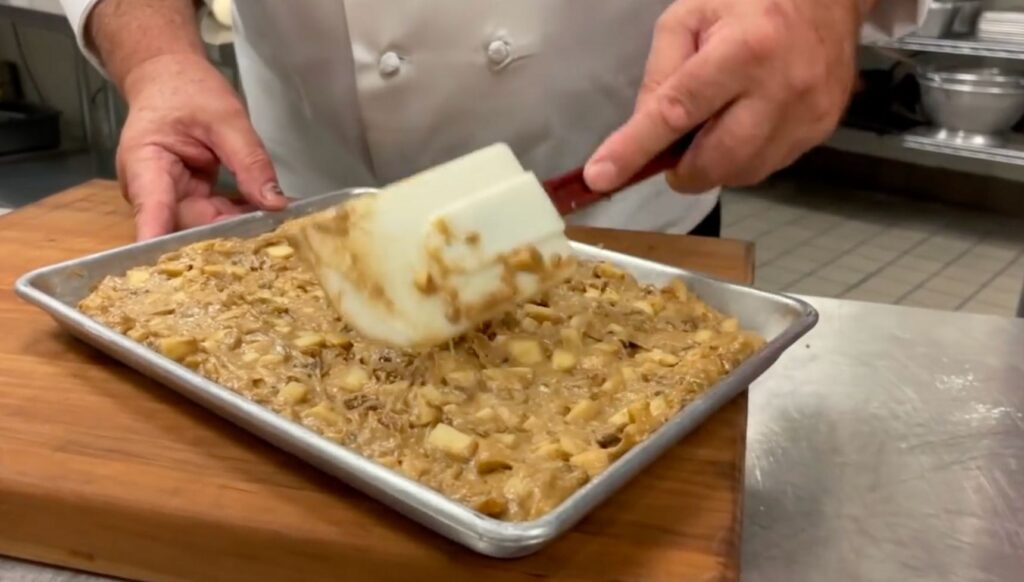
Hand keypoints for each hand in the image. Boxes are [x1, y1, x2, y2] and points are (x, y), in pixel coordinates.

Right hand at [117, 54, 287, 240]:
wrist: (169, 78)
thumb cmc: (186, 90)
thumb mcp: (226, 118)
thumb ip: (250, 161)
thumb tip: (274, 203)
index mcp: (145, 164)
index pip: (153, 210)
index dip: (164, 243)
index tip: (179, 270)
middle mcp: (151, 190)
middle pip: (186, 227)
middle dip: (228, 238)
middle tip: (273, 244)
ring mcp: (168, 199)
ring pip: (204, 228)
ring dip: (239, 230)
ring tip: (279, 231)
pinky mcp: (186, 201)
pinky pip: (213, 218)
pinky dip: (239, 218)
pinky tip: (268, 217)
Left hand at [584, 0, 861, 192]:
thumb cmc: (749, 3)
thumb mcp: (688, 18)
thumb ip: (659, 75)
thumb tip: (640, 134)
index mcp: (743, 50)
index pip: (677, 111)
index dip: (635, 149)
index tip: (601, 176)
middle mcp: (780, 87)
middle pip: (715, 160)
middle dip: (682, 171)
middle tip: (671, 155)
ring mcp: (807, 114)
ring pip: (742, 173)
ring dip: (713, 165)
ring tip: (714, 127)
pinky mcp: (822, 130)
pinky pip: (767, 167)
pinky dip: (743, 159)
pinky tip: (744, 126)